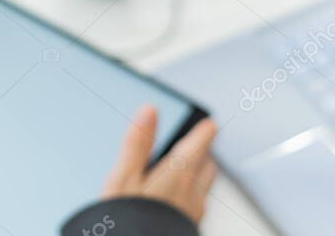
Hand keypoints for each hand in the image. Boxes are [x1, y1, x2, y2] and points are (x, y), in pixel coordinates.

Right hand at [102, 105, 217, 223]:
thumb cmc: (129, 220)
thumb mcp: (124, 178)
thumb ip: (138, 143)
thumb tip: (150, 111)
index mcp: (177, 174)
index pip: (198, 145)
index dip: (204, 132)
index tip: (210, 124)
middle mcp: (191, 194)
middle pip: (206, 166)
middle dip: (204, 153)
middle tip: (203, 143)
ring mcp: (192, 215)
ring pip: (203, 188)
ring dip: (201, 174)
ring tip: (195, 168)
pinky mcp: (188, 230)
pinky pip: (196, 207)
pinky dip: (192, 196)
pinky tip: (182, 202)